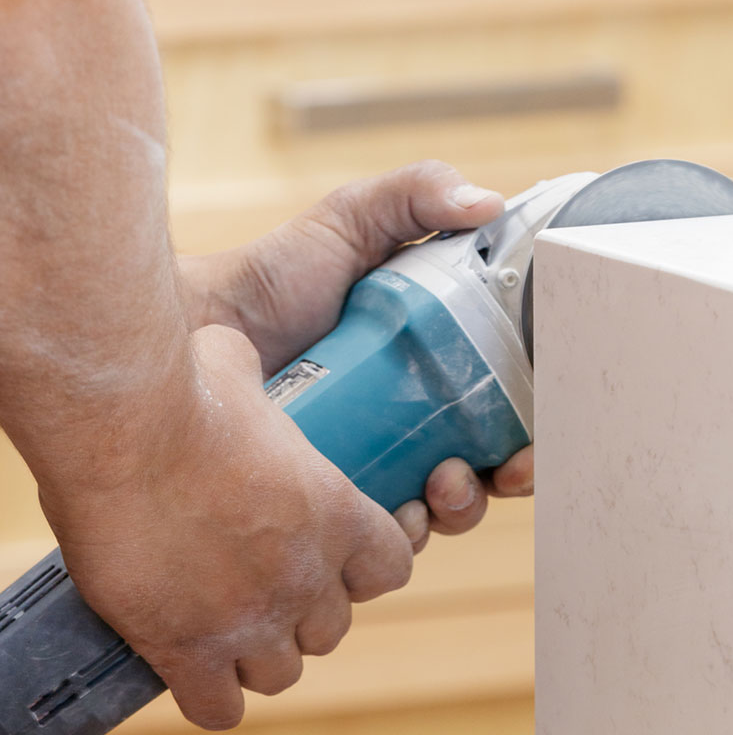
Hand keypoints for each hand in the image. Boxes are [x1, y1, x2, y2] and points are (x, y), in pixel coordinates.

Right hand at [40, 325, 413, 729]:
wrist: (124, 429)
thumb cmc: (187, 388)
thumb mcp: (244, 370)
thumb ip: (260, 378)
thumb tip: (237, 355)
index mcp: (339, 514)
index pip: (393, 568)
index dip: (366, 568)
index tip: (337, 558)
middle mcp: (308, 575)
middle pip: (334, 627)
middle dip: (307, 613)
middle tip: (269, 588)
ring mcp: (252, 618)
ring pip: (283, 672)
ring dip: (263, 656)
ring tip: (230, 630)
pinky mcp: (187, 648)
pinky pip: (218, 708)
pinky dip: (211, 697)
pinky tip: (193, 672)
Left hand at [180, 161, 533, 549]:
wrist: (194, 335)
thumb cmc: (270, 279)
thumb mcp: (350, 222)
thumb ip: (417, 193)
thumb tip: (492, 204)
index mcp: (436, 363)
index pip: (504, 401)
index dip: (532, 423)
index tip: (535, 432)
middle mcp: (414, 420)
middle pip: (489, 465)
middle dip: (508, 479)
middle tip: (497, 469)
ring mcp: (375, 466)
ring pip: (445, 509)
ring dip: (463, 508)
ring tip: (443, 483)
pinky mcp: (334, 506)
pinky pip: (385, 541)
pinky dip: (408, 536)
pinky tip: (399, 514)